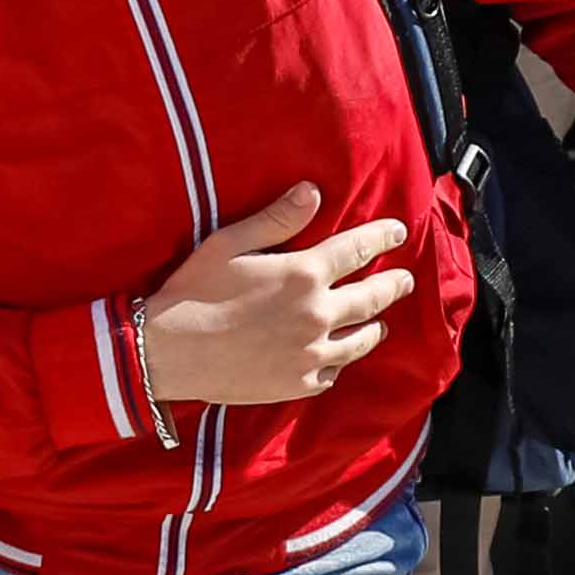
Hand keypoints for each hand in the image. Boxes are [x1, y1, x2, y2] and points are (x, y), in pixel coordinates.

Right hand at [134, 187, 419, 411]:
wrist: (168, 352)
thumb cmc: (194, 291)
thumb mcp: (229, 243)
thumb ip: (276, 219)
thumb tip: (312, 192)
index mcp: (303, 274)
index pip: (358, 249)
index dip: (382, 236)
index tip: (398, 232)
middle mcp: (317, 314)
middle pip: (372, 297)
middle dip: (394, 285)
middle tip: (406, 280)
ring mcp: (311, 353)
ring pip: (360, 340)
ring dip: (374, 327)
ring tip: (379, 323)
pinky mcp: (298, 383)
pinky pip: (332, 372)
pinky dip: (339, 362)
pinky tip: (337, 357)